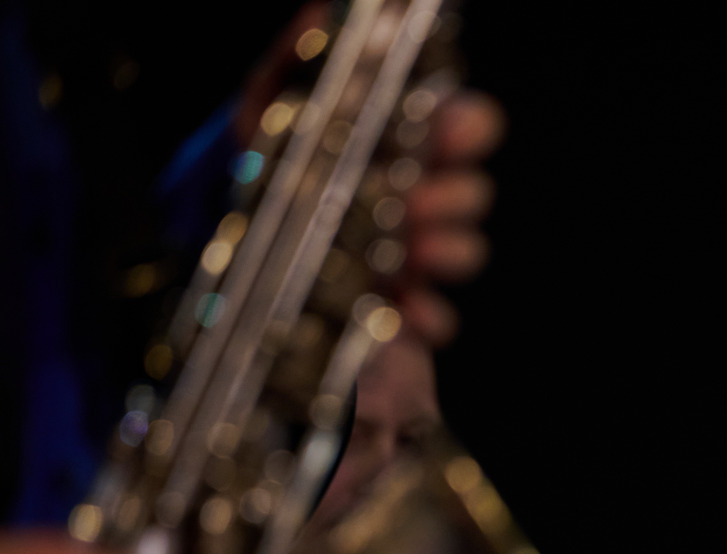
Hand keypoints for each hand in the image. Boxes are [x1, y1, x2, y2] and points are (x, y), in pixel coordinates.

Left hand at [236, 7, 504, 346]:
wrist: (233, 287)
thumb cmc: (253, 193)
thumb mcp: (266, 117)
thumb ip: (296, 68)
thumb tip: (320, 13)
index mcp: (385, 148)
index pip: (452, 125)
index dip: (466, 125)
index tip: (465, 128)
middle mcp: (404, 202)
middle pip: (466, 189)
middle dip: (455, 194)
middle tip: (418, 202)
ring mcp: (406, 262)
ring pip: (463, 248)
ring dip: (449, 249)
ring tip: (416, 254)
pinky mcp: (400, 323)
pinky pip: (439, 318)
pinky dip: (427, 319)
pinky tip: (405, 314)